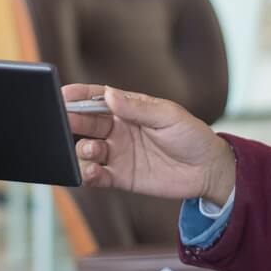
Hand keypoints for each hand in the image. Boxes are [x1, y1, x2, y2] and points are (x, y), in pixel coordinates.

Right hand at [64, 84, 235, 203]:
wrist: (207, 170)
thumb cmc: (191, 136)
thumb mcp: (168, 116)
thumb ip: (138, 108)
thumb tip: (109, 94)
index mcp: (128, 109)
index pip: (98, 98)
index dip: (79, 95)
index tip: (63, 94)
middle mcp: (118, 130)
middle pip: (87, 123)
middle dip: (73, 121)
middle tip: (65, 122)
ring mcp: (118, 153)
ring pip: (87, 149)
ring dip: (81, 148)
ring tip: (90, 150)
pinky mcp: (120, 177)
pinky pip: (97, 175)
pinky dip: (88, 174)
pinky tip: (91, 172)